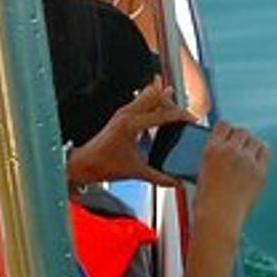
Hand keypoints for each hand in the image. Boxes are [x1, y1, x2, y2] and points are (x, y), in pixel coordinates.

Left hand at [65, 77, 189, 187]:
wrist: (84, 164)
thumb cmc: (104, 166)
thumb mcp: (137, 172)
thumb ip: (160, 178)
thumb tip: (177, 181)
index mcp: (131, 126)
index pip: (163, 114)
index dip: (181, 116)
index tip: (192, 120)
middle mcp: (127, 114)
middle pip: (157, 96)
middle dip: (173, 104)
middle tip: (184, 115)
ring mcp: (123, 112)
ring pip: (148, 94)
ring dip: (163, 99)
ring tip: (175, 107)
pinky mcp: (121, 115)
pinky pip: (141, 99)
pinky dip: (154, 101)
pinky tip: (162, 102)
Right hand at [191, 122, 269, 238]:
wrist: (218, 219)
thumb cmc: (206, 202)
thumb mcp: (202, 172)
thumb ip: (214, 156)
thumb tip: (223, 149)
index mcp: (212, 150)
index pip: (224, 125)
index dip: (227, 130)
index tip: (228, 135)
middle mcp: (230, 151)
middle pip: (242, 131)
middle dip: (240, 137)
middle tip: (239, 146)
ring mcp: (247, 161)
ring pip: (255, 140)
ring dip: (251, 144)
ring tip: (248, 153)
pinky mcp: (260, 172)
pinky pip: (265, 152)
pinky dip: (261, 153)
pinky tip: (257, 160)